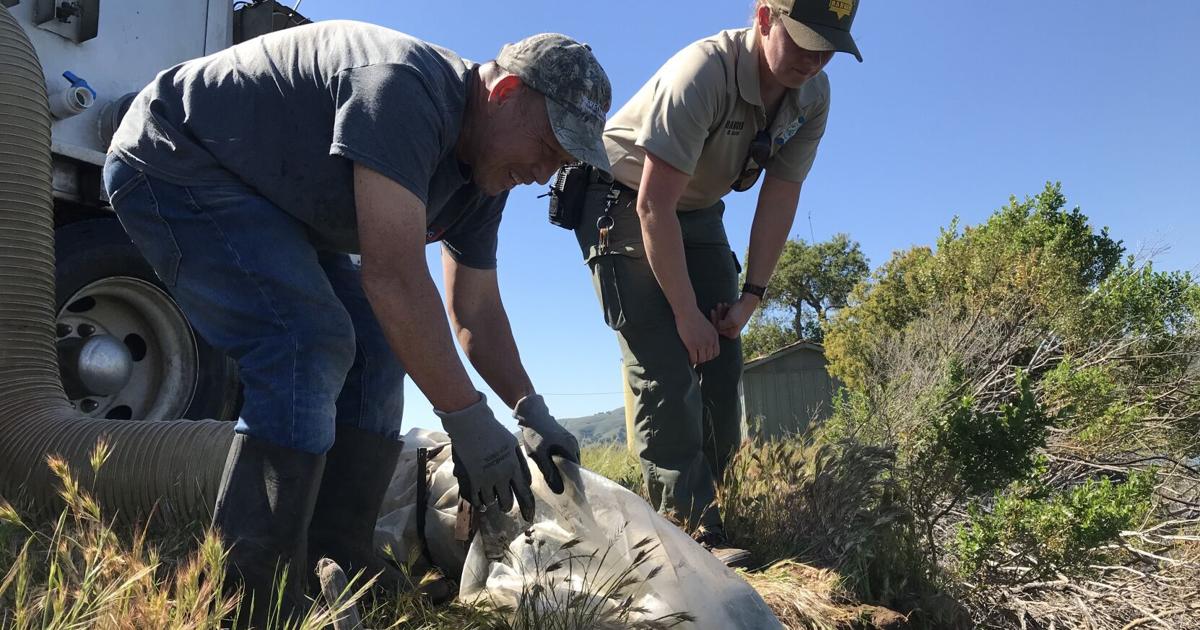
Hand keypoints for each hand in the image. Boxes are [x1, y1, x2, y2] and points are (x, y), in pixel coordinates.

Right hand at [436, 392, 534, 520]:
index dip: (527, 507)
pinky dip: (479, 502)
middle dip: (507, 505)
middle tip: (505, 505)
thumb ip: (521, 464)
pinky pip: (476, 499)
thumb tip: (526, 483)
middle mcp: (500, 476)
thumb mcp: (513, 445)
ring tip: (492, 498)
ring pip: (491, 502)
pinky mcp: (470, 480)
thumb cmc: (494, 432)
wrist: (471, 425)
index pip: (524, 493)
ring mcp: (484, 479)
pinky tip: (481, 501)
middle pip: (507, 501)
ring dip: (493, 501)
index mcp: (513, 467)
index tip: (528, 517)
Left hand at [513, 394, 579, 493]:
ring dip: (565, 470)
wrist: (531, 412)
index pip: (578, 472)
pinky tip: (553, 467)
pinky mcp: (563, 437)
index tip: (572, 496)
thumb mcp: (539, 455)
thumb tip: (559, 490)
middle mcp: (573, 444)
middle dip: (570, 478)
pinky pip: (566, 453)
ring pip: (570, 460)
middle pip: (575, 466)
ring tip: (557, 481)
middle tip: (562, 491)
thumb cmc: (535, 434)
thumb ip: (549, 472)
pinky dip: (562, 462)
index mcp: (571, 449)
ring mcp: (569, 440)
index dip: (575, 484)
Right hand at [675, 307, 720, 364]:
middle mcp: (710, 341)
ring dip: (697, 361)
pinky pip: (693, 359)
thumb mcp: (707, 326)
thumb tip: (705, 343)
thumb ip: (709, 335)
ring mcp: (701, 344)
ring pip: (701, 360)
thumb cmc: (694, 317)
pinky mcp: (692, 345)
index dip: (710, 356)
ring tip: (692, 359)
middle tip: (696, 358)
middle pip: (709, 357)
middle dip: (703, 359)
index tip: (703, 355)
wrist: (687, 311)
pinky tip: (688, 358)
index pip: (716, 353)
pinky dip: (691, 361)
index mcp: (714, 336)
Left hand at [716, 294, 757, 338]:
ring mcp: (733, 324)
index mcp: (731, 334)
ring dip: (720, 310)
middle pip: (719, 324)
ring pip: (722, 319)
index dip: (714, 320)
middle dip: (717, 314)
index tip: (713, 310)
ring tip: (722, 303)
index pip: (718, 329)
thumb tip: (716, 326)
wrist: (748, 301)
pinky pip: (725, 315)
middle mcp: (732, 331)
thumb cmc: (739, 311)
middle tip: (719, 304)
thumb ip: (721, 326)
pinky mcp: (733, 318)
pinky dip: (725, 309)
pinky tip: (726, 304)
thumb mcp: (730, 320)